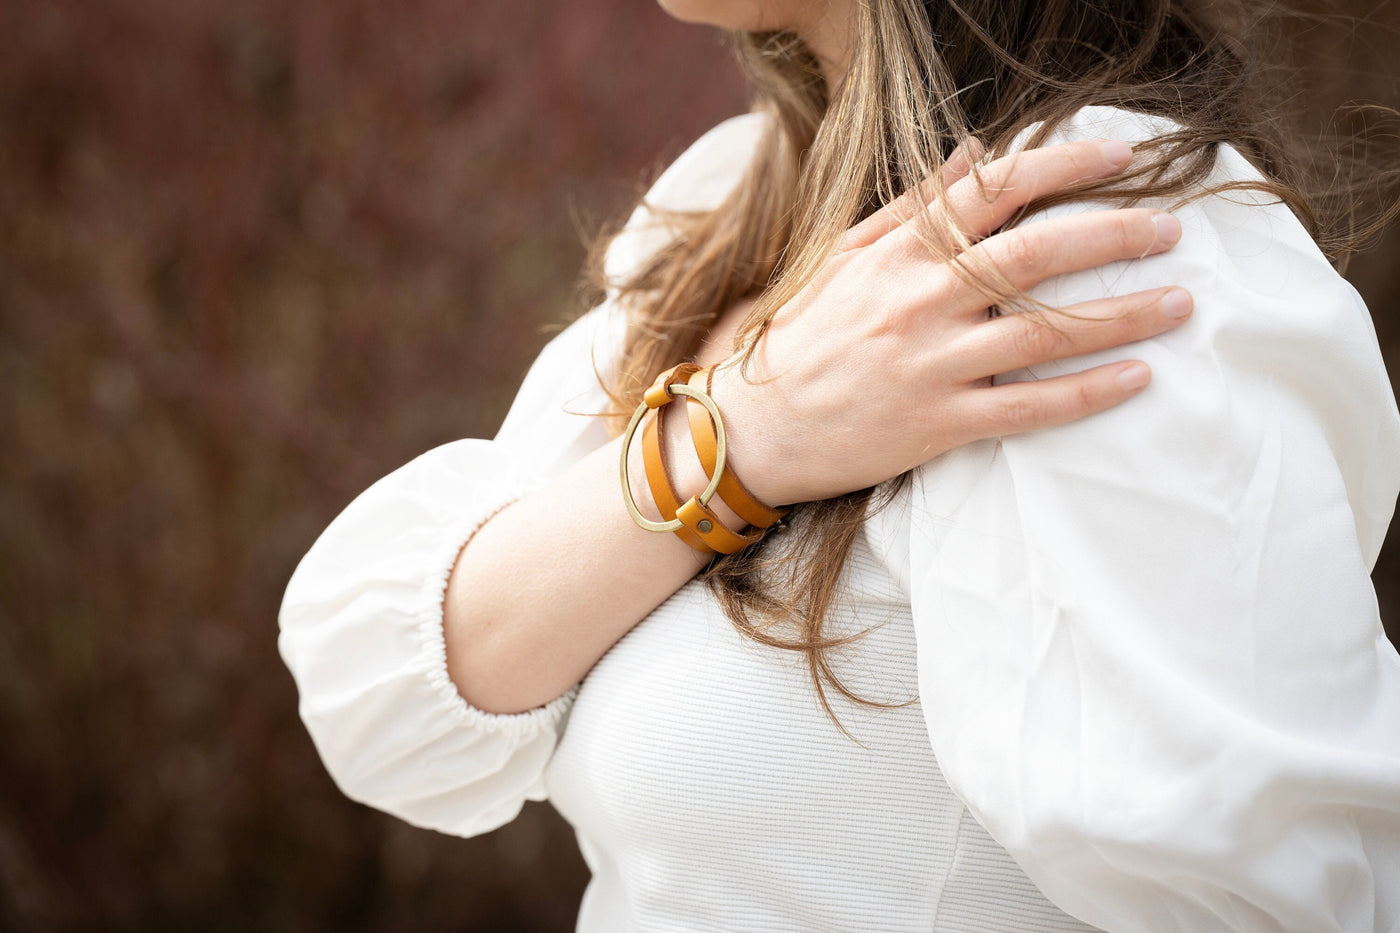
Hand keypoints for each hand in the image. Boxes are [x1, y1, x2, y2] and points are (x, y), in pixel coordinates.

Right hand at [710, 138, 1190, 506]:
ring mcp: (931, 365)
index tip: (1121, 155)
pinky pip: (1028, 409)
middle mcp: (919, 301)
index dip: (1064, 165)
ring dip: (1122, 316)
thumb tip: (974, 155)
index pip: (993, 191)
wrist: (750, 429)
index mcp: (898, 253)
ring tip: (1180, 303)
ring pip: (1045, 334)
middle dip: (1113, 234)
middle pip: (1035, 255)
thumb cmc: (799, 338)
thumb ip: (912, 208)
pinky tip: (1137, 378)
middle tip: (1170, 230)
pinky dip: (1088, 394)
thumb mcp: (843, 258)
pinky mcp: (938, 424)